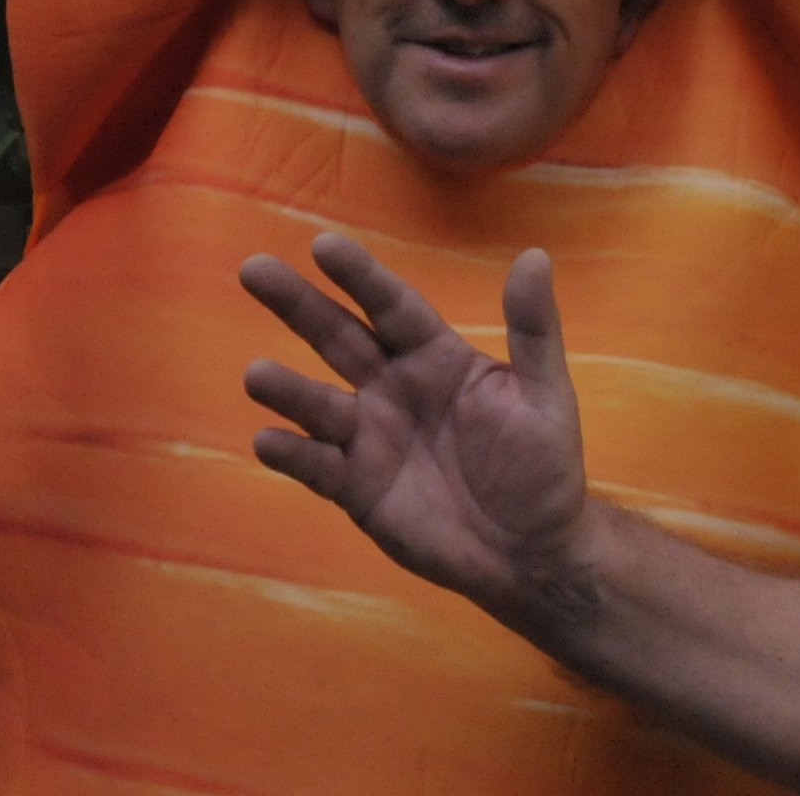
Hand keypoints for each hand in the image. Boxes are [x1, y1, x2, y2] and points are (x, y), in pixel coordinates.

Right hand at [240, 235, 597, 623]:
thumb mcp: (546, 395)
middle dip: (297, 304)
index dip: (360, 276)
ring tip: (257, 375)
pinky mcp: (356, 488)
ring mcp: (370, 438)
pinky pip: (317, 467)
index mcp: (434, 357)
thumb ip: (533, 330)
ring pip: (320, 404)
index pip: (391, 306)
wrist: (531, 555)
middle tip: (254, 269)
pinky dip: (292, 454)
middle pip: (338, 337)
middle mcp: (392, 388)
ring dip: (287, 388)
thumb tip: (534, 255)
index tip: (323, 244)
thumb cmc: (542, 467)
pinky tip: (268, 440)